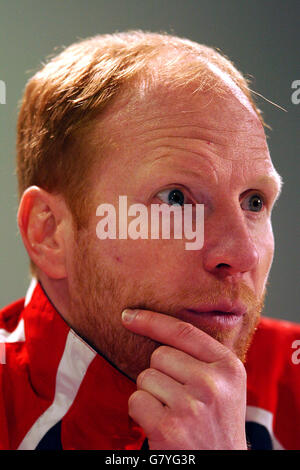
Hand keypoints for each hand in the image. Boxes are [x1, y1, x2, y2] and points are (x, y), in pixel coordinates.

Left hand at [122, 308, 247, 449]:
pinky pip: (136, 401)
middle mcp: (212, 383)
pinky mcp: (169, 427)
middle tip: (180, 399)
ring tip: (174, 413)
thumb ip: (202, 358)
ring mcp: (191, 406)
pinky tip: (162, 426)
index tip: (128, 315)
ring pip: (145, 377)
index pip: (184, 332)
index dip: (152, 320)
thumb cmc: (217, 424)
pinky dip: (141, 413)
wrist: (223, 467)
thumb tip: (155, 326)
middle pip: (159, 355)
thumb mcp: (225, 386)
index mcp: (229, 367)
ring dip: (151, 394)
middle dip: (160, 374)